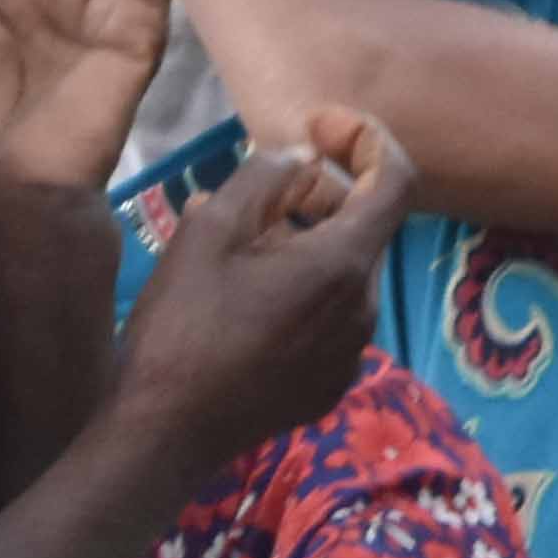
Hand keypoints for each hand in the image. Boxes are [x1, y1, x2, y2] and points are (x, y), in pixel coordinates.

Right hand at [108, 108, 409, 474]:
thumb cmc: (180, 327)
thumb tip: (303, 156)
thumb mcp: (209, 230)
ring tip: (234, 239)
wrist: (161, 434)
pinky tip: (242, 293)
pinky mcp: (329, 384)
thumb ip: (265, 176)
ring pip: (342, 271)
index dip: (367, 138)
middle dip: (321, 191)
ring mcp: (351, 352)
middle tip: (258, 188)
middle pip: (363, 225)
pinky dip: (300, 288)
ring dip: (303, 240)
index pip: (397, 180)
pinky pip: (329, 316)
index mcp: (343, 265)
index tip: (320, 123)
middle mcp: (364, 308)